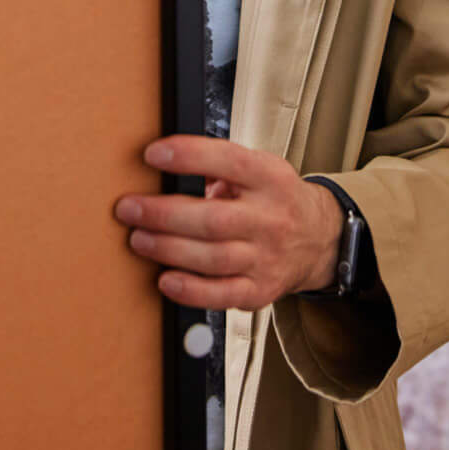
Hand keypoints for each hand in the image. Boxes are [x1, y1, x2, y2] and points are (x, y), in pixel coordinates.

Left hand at [114, 135, 343, 309]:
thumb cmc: (276, 198)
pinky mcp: (260, 290)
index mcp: (269, 178)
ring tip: (138, 239)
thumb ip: (222, 166)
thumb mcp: (260, 168)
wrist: (319, 239)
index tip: (153, 154)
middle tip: (129, 208)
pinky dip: (190, 290)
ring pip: (212, 258)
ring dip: (168, 249)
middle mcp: (270, 218)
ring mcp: (266, 258)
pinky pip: (221, 295)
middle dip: (163, 214)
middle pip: (213, 219)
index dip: (189, 156)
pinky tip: (165, 279)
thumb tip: (170, 163)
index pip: (229, 162)